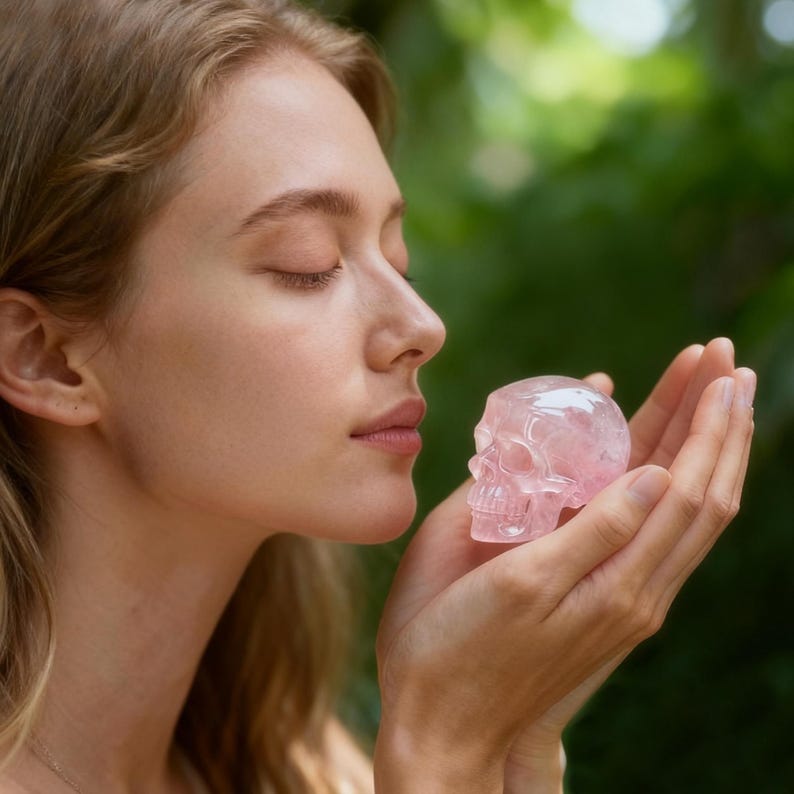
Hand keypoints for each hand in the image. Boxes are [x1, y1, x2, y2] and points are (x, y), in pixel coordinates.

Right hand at [373, 339, 754, 793]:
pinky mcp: (596, 598)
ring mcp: (619, 595)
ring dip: (701, 447)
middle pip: (699, 493)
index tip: (719, 371)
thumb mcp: (522, 586)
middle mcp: (634, 588)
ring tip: (708, 392)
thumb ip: (592, 532)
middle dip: (716, 423)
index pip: (686, 489)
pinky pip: (646, 529)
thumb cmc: (461, 650)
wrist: (443, 723)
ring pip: (682, 512)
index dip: (705, 426)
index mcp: (620, 582)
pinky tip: (649, 451)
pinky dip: (659, 478)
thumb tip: (656, 474)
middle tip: (723, 359)